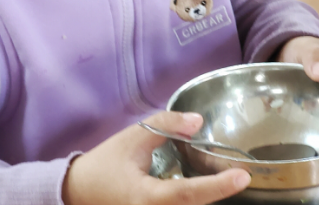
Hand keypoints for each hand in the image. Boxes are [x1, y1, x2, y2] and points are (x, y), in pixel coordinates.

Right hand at [62, 111, 250, 204]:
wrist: (77, 192)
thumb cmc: (105, 165)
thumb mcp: (132, 138)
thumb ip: (165, 126)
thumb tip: (197, 121)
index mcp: (146, 198)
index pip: (189, 193)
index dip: (218, 186)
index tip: (242, 176)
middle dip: (218, 192)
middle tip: (236, 175)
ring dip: (205, 197)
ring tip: (223, 181)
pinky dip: (192, 201)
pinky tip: (201, 189)